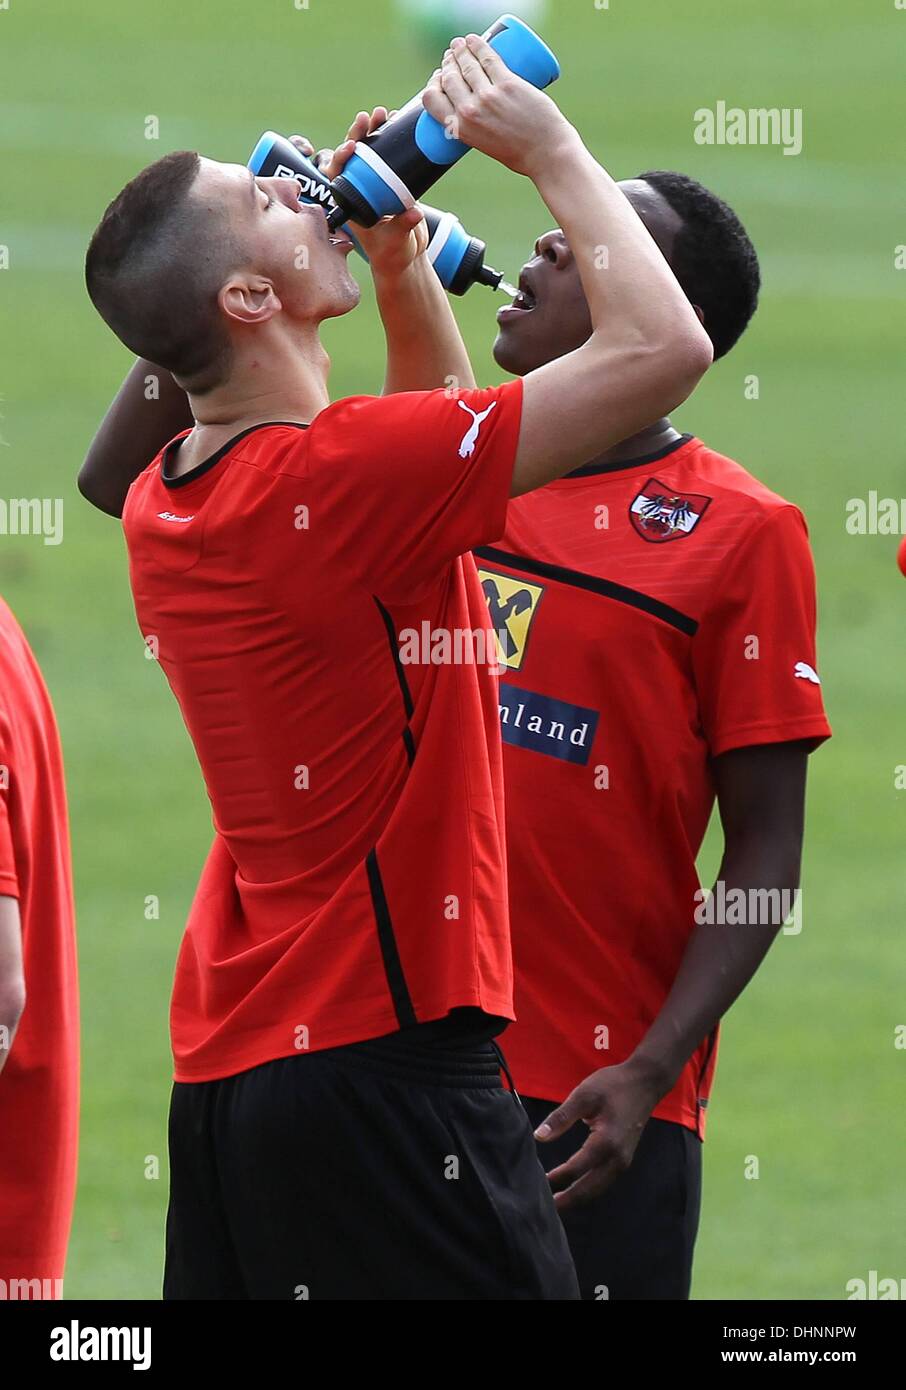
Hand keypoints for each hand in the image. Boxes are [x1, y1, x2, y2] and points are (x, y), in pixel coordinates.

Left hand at [292, 111, 428, 277]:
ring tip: (383, 114)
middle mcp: (359, 189)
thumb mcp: (396, 241)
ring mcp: (375, 183)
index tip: (351, 146)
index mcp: (350, 203)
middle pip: (353, 156)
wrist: (407, 256)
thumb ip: (402, 227)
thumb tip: (414, 212)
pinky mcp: (391, 180)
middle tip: (368, 118)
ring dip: (374, 130)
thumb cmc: (394, 254)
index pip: (338, 175)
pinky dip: (390, 137)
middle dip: (358, 134)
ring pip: (369, 151)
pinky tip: (395, 121)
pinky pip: (387, 154)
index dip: (340, 158)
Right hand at [422, 33, 571, 177]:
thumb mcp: (486, 145)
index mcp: (461, 129)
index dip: (433, 84)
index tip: (440, 76)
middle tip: (453, 57)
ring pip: (467, 65)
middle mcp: (470, 112)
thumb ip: (476, 129)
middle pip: (449, 78)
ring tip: (461, 44)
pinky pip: (488, 57)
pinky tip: (473, 39)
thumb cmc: (519, 154)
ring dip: (460, 50)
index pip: (431, 99)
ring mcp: (489, 96)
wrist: (546, 153)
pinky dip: (478, 45)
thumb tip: (473, 110)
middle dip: (448, 63)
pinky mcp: (508, 84)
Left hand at [535, 1059, 662, 1211]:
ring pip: (597, 1188)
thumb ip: (561, 1117)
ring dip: (578, 1196)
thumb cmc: (613, 1085)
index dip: (557, 1177)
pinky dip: (588, 1188)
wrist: (645, 1082)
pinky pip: (603, 1181)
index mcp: (606, 1142)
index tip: (538, 1183)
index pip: (576, 1168)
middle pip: (589, 1188)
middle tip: (545, 1208)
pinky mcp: (624, 1159)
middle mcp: (617, 1158)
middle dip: (568, 1199)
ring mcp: (623, 1161)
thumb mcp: (584, 1095)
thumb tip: (538, 1136)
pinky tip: (574, 1188)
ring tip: (557, 1202)